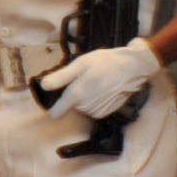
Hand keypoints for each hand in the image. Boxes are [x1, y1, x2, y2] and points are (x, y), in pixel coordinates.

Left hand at [39, 37, 161, 119]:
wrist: (132, 68)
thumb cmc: (106, 62)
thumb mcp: (80, 64)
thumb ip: (60, 77)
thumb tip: (43, 86)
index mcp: (76, 95)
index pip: (56, 113)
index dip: (52, 106)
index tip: (54, 97)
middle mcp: (86, 107)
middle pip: (69, 106)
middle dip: (72, 94)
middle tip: (82, 79)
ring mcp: (96, 111)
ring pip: (81, 107)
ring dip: (84, 97)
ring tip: (94, 82)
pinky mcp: (106, 112)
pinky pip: (92, 109)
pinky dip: (94, 101)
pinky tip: (101, 89)